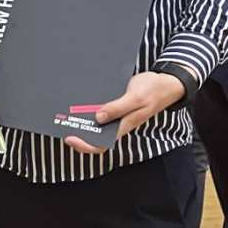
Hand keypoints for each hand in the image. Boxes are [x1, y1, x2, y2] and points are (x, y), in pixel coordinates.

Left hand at [65, 71, 185, 154]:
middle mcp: (118, 123)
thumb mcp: (136, 98)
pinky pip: (101, 110)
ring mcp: (117, 115)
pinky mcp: (117, 105)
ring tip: (65, 112)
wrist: (166, 82)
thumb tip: (98, 118)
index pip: (102, 144)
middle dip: (78, 132)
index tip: (70, 137)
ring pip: (96, 123)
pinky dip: (89, 108)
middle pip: (95, 135)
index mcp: (123, 125)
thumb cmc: (153, 90)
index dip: (85, 145)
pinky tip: (79, 100)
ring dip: (82, 119)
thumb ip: (118, 108)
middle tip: (61, 123)